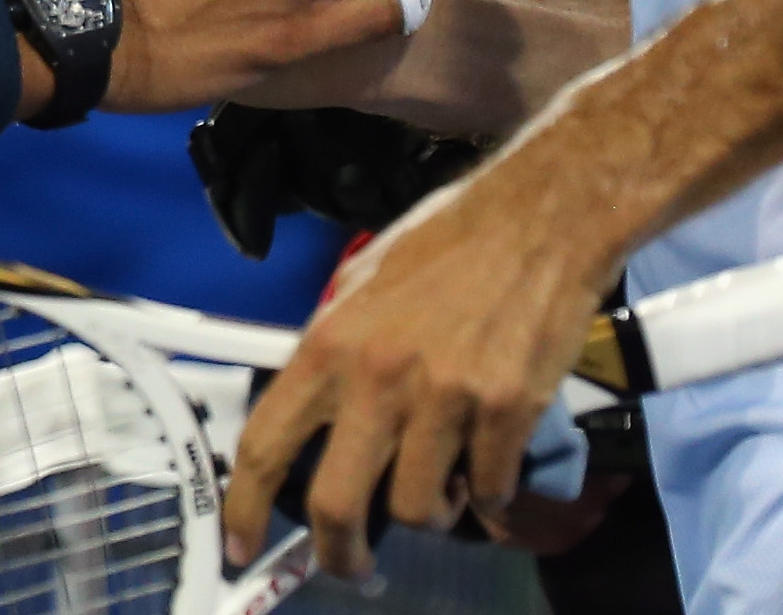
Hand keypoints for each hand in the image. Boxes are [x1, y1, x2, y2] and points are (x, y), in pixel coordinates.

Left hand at [219, 124, 631, 577]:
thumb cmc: (448, 243)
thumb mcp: (364, 282)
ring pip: (418, 510)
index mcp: (331, 344)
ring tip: (440, 487)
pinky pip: (487, 491)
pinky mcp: (507, 412)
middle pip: (337, 504)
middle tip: (354, 563)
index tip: (242, 547)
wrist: (539, 219)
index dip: (245, 507)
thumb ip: (335, 349)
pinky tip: (488, 469)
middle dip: (340, 553)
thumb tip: (312, 411)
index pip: (267, 442)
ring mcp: (446, 399)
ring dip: (429, 514)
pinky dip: (487, 495)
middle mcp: (379, 377)